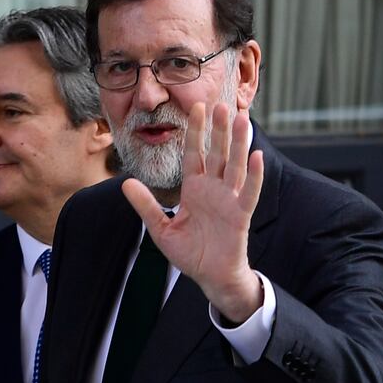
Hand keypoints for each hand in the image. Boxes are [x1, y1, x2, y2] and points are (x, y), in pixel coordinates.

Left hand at [122, 102, 264, 322]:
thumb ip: (146, 205)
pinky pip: (248, 192)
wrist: (210, 277)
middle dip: (217, 130)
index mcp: (194, 189)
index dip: (195, 131)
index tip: (197, 107)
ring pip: (234, 166)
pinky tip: (256, 156)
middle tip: (220, 104)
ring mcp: (228, 200)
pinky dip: (253, 175)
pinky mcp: (240, 215)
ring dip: (238, 144)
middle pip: (216, 153)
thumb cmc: (190, 253)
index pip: (194, 154)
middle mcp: (213, 189)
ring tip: (242, 120)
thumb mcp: (161, 229)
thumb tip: (126, 183)